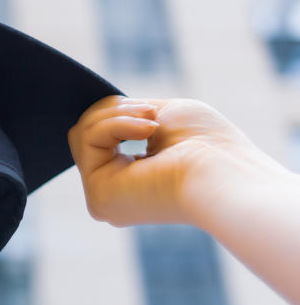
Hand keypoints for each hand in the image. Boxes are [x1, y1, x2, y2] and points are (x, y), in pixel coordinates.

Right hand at [67, 95, 272, 227]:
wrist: (223, 172)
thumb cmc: (207, 144)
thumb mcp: (160, 114)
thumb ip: (125, 117)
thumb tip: (96, 116)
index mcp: (131, 180)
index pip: (100, 138)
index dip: (115, 114)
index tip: (145, 108)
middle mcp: (114, 193)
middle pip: (84, 133)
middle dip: (114, 110)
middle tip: (152, 111)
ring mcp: (103, 197)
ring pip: (81, 134)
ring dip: (117, 114)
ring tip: (153, 121)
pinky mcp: (98, 196)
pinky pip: (87, 140)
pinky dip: (116, 124)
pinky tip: (148, 130)